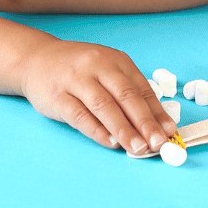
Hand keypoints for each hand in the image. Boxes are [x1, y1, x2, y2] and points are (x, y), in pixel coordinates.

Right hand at [20, 38, 176, 151]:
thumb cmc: (79, 68)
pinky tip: (110, 142)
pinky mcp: (58, 96)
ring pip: (104, 106)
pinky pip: (79, 115)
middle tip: (158, 143)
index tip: (169, 131)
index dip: (156, 111)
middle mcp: (98, 66)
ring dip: (123, 129)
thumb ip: (126, 90)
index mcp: (116, 60)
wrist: (38, 59)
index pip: (141, 88)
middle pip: (126, 96)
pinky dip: (96, 130)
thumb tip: (153, 120)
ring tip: (137, 148)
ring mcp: (77, 80)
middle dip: (144, 122)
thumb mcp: (106, 69)